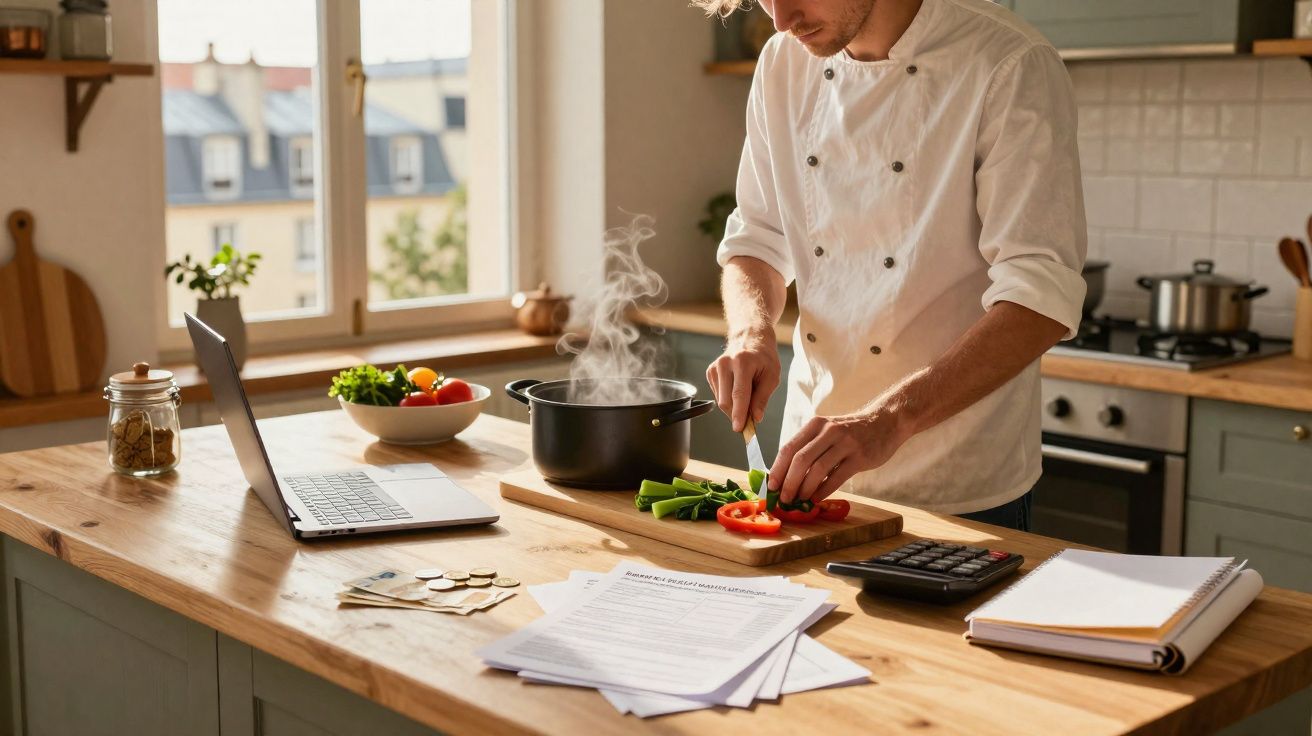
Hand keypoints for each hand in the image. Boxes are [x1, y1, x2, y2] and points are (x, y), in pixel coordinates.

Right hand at [706, 333, 779, 432]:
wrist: (750, 337)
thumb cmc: (763, 357)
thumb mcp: (772, 375)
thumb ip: (763, 398)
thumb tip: (755, 418)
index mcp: (742, 362)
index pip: (739, 394)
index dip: (739, 414)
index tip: (739, 428)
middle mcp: (725, 364)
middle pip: (726, 401)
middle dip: (737, 414)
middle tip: (750, 419)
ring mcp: (715, 367)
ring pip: (720, 400)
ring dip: (733, 407)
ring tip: (747, 395)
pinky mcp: (710, 372)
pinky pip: (718, 395)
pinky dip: (728, 399)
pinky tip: (737, 389)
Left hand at [769, 410, 907, 504]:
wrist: (885, 422)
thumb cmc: (850, 432)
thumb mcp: (827, 431)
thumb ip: (809, 448)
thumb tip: (785, 476)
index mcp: (815, 425)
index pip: (789, 448)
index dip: (777, 469)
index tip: (771, 487)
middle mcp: (828, 431)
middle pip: (800, 460)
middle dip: (789, 483)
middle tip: (784, 499)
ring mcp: (845, 443)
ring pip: (818, 469)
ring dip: (805, 489)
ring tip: (800, 501)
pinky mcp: (860, 456)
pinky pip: (837, 477)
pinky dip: (824, 490)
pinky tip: (817, 498)